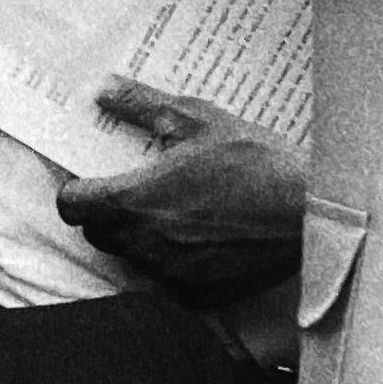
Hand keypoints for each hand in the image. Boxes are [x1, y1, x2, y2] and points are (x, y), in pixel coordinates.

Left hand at [55, 76, 307, 297]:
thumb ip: (143, 105)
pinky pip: (167, 281)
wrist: (311, 213)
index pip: (72, 205)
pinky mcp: (197, 294)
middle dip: (109, 212)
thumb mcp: (199, 119)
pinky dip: (174, 262)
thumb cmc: (256, 163)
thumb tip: (104, 89)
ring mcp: (170, 274)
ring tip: (179, 212)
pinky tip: (203, 239)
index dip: (76, 190)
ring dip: (142, 237)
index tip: (91, 179)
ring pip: (133, 257)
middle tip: (141, 189)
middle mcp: (144, 243)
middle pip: (99, 233)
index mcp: (135, 200)